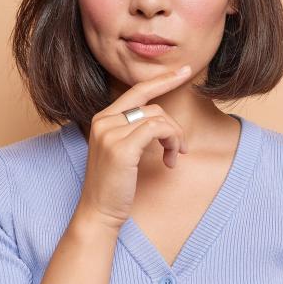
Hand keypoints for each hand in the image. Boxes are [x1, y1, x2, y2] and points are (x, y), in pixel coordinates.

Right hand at [75, 64, 191, 231]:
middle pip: (152, 105)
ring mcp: (110, 133)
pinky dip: (171, 141)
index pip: (137, 90)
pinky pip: (157, 129)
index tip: (184, 71)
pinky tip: (169, 160)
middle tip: (182, 147)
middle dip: (174, 125)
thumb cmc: (114, 185)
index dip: (163, 79)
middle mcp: (103, 120)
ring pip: (158, 118)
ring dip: (174, 138)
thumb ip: (133, 130)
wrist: (98, 213)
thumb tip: (161, 119)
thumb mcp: (121, 150)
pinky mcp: (121, 147)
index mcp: (102, 118)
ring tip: (173, 157)